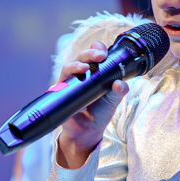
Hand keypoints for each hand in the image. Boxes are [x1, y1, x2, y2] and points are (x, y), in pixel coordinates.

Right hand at [53, 46, 128, 168]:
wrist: (88, 131)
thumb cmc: (100, 112)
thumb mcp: (113, 100)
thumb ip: (119, 91)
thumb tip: (121, 83)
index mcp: (94, 72)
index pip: (94, 55)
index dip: (97, 49)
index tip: (103, 50)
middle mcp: (80, 75)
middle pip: (81, 57)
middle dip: (89, 53)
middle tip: (99, 56)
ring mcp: (69, 83)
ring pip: (68, 68)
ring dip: (75, 65)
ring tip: (84, 68)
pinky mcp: (60, 94)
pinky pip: (59, 87)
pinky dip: (65, 85)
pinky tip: (71, 88)